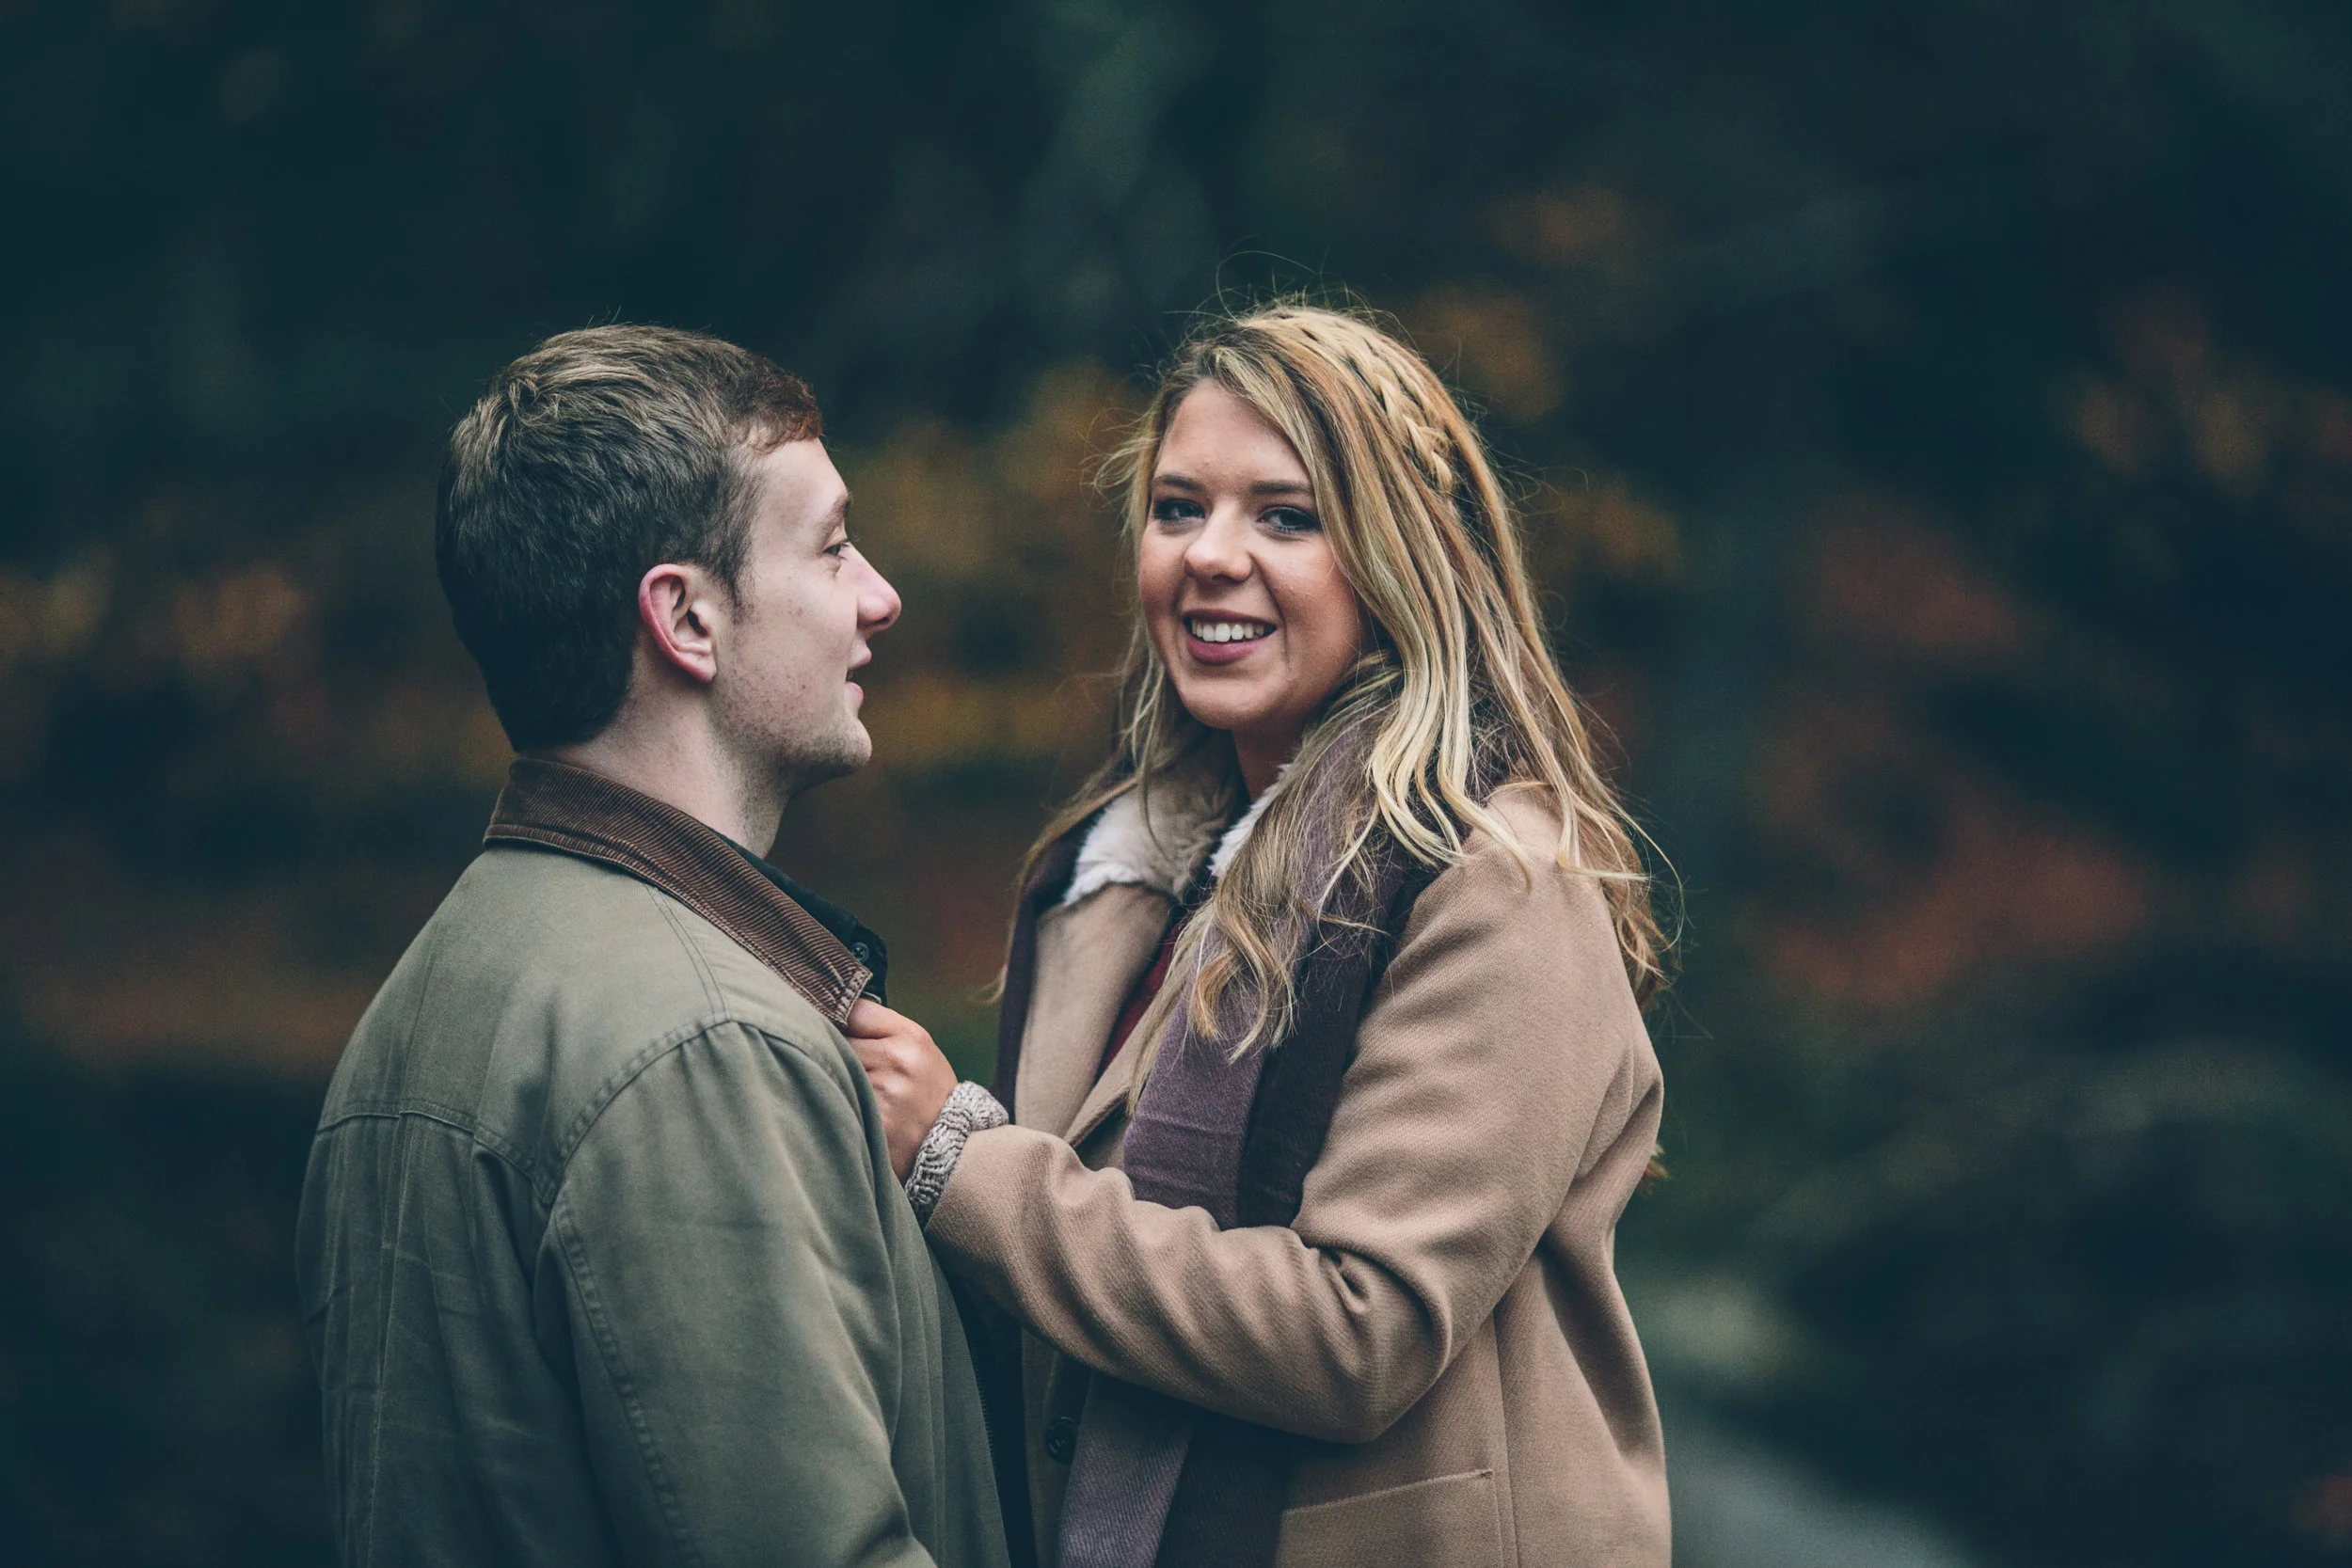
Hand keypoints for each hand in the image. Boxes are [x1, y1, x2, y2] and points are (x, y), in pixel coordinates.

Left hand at [845, 999, 957, 1179]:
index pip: (855, 1011)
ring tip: (846, 1089)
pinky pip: (838, 1100)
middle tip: (838, 1065)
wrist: (949, 1146)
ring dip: (831, 1079)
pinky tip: (848, 1109)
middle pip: (838, 1040)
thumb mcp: (918, 1052)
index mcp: (912, 1038)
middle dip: (833, 1051)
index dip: (839, 1018)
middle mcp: (899, 1061)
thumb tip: (828, 1015)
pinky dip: (837, 1103)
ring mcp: (885, 1093)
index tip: (834, 1029)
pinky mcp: (873, 1122)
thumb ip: (881, 1031)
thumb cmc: (926, 1093)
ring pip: (834, 1071)